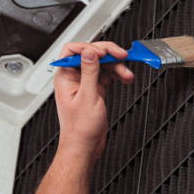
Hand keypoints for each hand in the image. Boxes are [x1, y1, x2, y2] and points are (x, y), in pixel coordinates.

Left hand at [53, 41, 133, 161]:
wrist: (85, 147)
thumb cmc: (79, 129)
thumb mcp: (87, 97)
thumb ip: (89, 72)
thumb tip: (89, 52)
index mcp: (65, 77)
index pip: (73, 50)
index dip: (89, 47)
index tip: (103, 52)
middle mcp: (75, 78)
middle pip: (91, 55)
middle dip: (108, 54)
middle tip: (122, 55)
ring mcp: (86, 84)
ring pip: (102, 65)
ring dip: (117, 67)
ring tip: (127, 74)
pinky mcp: (96, 90)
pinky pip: (108, 75)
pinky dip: (118, 75)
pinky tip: (126, 78)